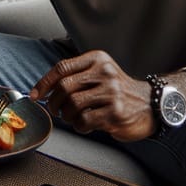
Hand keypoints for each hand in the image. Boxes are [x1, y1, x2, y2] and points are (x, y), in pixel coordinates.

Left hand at [30, 50, 156, 140]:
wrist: (151, 104)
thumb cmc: (118, 91)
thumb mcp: (100, 74)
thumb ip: (77, 77)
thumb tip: (43, 91)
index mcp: (97, 59)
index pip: (62, 67)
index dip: (44, 83)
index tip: (34, 95)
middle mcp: (105, 72)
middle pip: (65, 87)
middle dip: (53, 102)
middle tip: (55, 110)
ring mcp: (112, 92)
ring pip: (73, 105)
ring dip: (67, 116)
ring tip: (72, 118)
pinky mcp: (115, 111)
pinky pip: (85, 120)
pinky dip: (79, 126)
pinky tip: (84, 125)